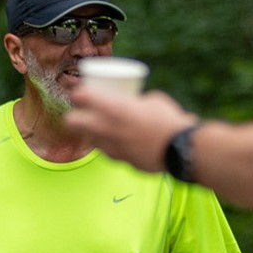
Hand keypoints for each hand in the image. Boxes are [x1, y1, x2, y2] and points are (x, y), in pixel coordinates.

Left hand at [65, 90, 197, 173]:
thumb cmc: (168, 119)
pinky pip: (106, 151)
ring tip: (100, 127)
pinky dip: (108, 145)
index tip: (81, 92)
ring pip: (88, 139)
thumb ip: (138, 101)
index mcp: (113, 108)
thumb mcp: (153, 100)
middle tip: (83, 112)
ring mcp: (110, 147)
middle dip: (74, 116)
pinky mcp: (119, 160)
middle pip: (72, 122)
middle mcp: (105, 128)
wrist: (180, 149)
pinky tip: (117, 141)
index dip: (78, 93)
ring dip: (90, 133)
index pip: (81, 97)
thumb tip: (135, 103)